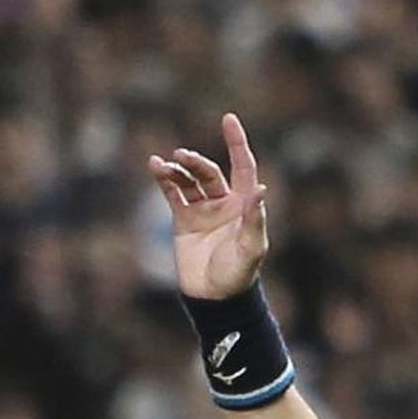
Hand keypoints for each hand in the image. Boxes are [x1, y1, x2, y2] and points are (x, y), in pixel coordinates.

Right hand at [147, 113, 269, 300]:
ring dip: (177, 169)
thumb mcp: (251, 248)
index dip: (237, 143)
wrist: (214, 299)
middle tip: (182, 156)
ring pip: (189, 180)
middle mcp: (223, 203)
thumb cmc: (238, 276)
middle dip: (196, 161)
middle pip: (210, 171)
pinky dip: (165, 180)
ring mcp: (203, 210)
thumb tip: (261, 188)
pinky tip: (156, 167)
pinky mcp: (184, 221)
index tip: (228, 119)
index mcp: (243, 205)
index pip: (243, 166)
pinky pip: (173, 194)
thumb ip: (255, 218)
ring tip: (164, 164)